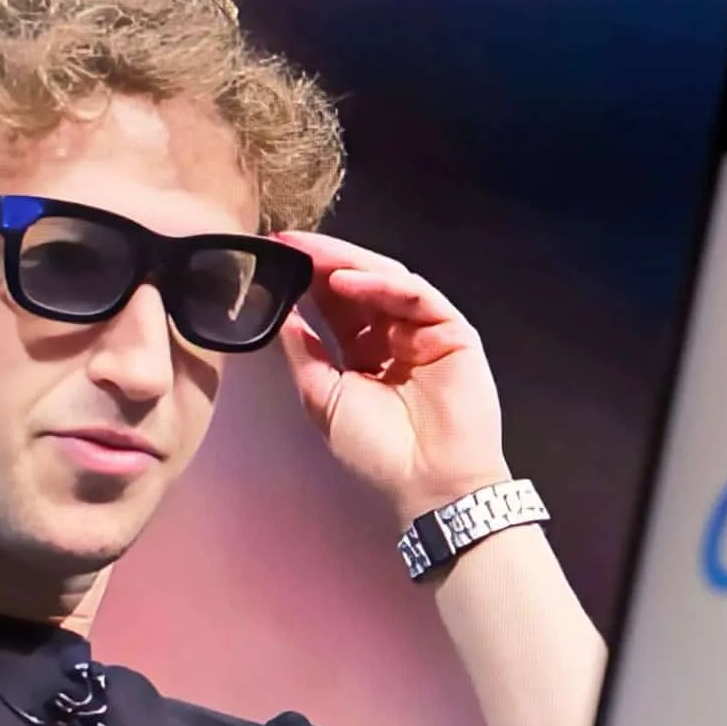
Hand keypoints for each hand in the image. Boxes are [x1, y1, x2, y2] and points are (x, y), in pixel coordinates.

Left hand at [274, 233, 512, 525]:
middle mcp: (395, 336)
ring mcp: (425, 330)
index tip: (273, 260)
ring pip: (386, 282)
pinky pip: (415, 296)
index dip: (306, 282)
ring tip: (309, 253)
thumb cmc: (378, 452)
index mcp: (366, 353)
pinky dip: (380, 285)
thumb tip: (281, 316)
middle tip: (287, 243)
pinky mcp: (452, 330)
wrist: (428, 482)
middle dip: (322, 262)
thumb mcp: (324, 399)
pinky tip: (345, 281)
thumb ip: (305, 354)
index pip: (335, 306)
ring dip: (347, 264)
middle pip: (359, 285)